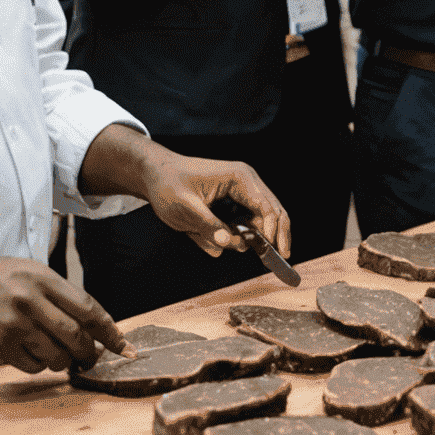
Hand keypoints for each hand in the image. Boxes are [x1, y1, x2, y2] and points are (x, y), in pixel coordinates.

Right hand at [0, 252, 125, 375]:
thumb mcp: (24, 270)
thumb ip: (53, 291)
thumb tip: (83, 318)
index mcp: (43, 278)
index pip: (88, 308)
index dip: (109, 330)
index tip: (122, 345)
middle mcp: (32, 300)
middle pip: (76, 335)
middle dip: (89, 352)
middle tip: (90, 358)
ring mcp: (14, 324)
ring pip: (55, 354)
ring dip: (62, 361)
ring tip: (57, 356)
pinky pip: (30, 365)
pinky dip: (37, 366)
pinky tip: (30, 356)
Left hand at [79, 126, 289, 258]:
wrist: (156, 174)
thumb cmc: (169, 184)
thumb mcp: (185, 208)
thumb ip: (208, 225)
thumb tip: (229, 243)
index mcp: (240, 178)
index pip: (267, 206)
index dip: (272, 230)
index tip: (269, 252)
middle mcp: (246, 183)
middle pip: (273, 211)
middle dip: (273, 236)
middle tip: (278, 259)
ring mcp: (241, 192)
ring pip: (257, 220)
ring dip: (241, 238)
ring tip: (206, 238)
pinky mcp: (233, 201)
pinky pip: (241, 223)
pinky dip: (231, 235)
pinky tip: (205, 236)